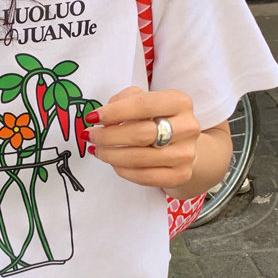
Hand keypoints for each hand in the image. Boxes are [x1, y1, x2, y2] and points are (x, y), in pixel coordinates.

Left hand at [84, 86, 200, 188]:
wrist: (182, 146)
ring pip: (138, 157)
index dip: (114, 111)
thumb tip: (102, 118)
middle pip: (140, 133)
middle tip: (90, 136)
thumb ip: (123, 101)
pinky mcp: (180, 175)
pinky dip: (122, 170)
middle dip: (108, 136)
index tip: (92, 117)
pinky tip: (113, 162)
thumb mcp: (144, 101)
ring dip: (110, 154)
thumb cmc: (156, 119)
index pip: (143, 104)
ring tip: (97, 150)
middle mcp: (187, 127)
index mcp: (179, 102)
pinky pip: (143, 176)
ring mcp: (186, 153)